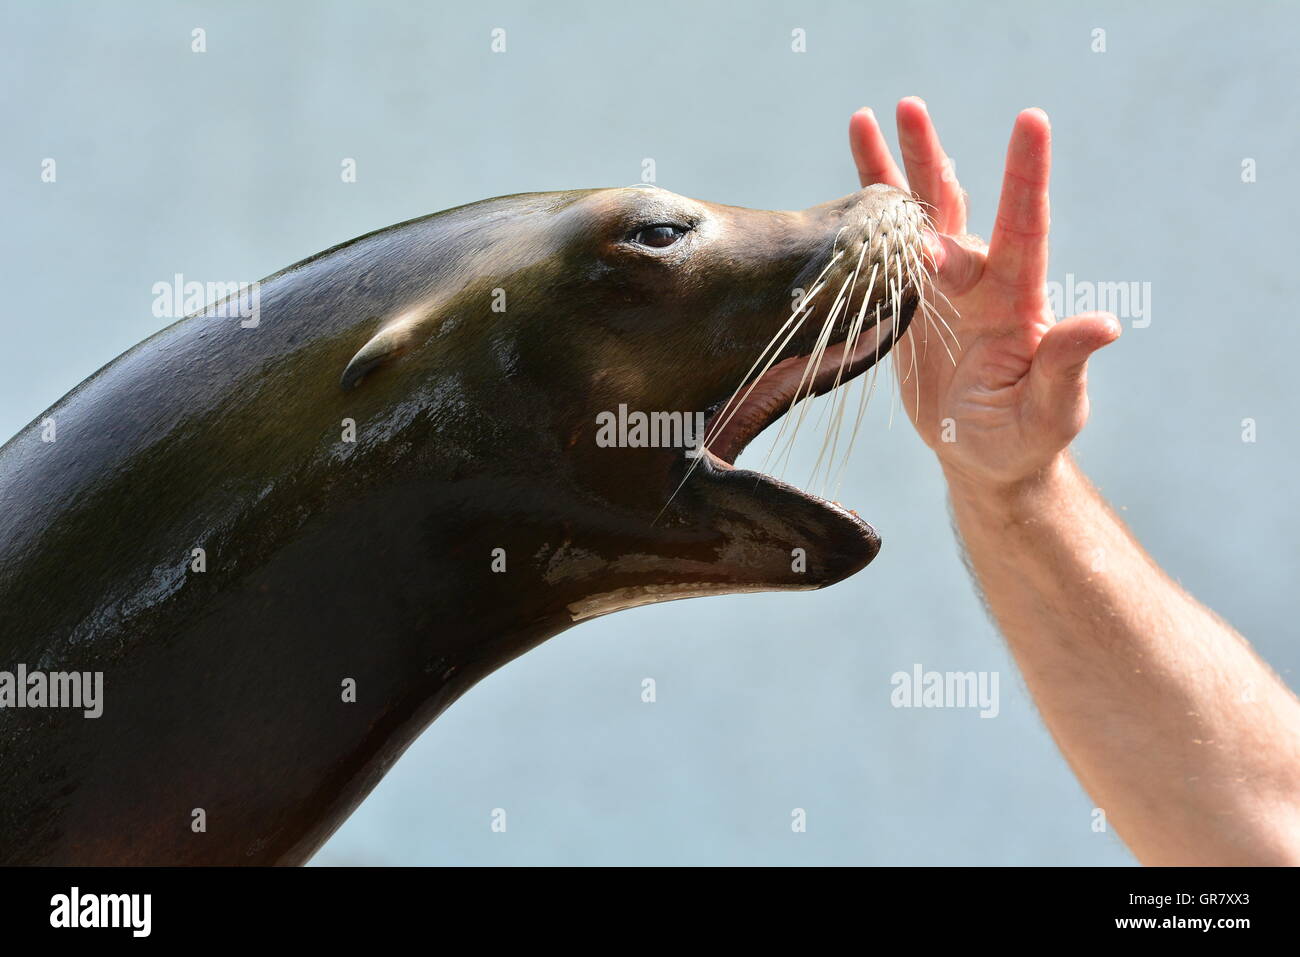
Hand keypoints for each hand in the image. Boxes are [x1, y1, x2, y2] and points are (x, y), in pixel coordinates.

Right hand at [849, 98, 1120, 491]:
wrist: (983, 456)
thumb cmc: (1026, 436)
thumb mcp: (1053, 408)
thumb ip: (1067, 365)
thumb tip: (1106, 324)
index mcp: (1017, 298)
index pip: (1025, 226)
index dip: (1026, 175)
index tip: (1030, 122)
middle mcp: (979, 280)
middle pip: (954, 205)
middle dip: (931, 156)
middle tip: (908, 106)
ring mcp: (940, 292)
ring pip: (915, 219)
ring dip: (892, 172)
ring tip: (866, 121)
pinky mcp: (906, 309)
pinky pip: (884, 258)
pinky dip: (865, 223)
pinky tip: (848, 190)